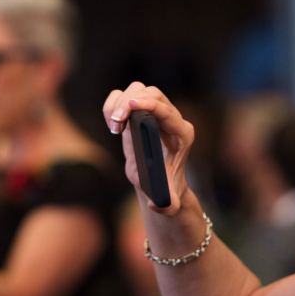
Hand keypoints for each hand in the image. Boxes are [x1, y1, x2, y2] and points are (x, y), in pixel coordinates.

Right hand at [103, 82, 193, 215]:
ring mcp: (154, 112)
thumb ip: (168, 204)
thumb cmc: (166, 187)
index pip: (168, 112)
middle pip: (153, 94)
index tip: (133, 105)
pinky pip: (123, 96)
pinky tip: (111, 123)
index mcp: (182, 134)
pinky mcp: (137, 112)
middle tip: (116, 124)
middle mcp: (170, 119)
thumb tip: (165, 206)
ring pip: (138, 89)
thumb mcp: (168, 199)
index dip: (152, 106)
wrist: (158, 181)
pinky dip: (113, 103)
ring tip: (114, 127)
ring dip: (120, 102)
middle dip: (131, 102)